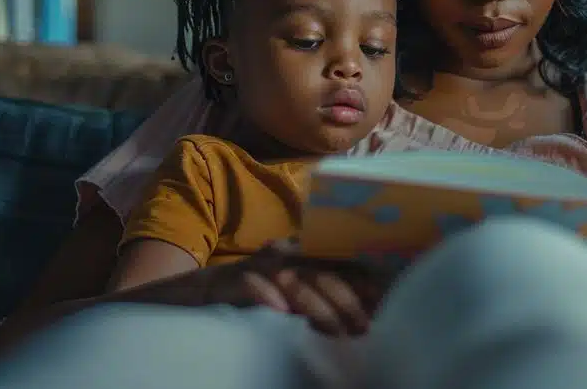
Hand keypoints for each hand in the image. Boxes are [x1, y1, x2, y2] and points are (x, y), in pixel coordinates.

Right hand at [201, 241, 388, 335]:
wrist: (206, 293)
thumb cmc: (260, 297)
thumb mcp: (295, 297)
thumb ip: (322, 301)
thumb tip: (362, 318)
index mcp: (303, 258)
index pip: (337, 264)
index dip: (360, 281)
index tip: (380, 303)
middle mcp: (285, 257)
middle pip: (321, 273)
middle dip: (344, 300)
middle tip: (362, 326)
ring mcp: (259, 266)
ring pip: (293, 279)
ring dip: (315, 305)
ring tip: (334, 329)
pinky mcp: (233, 279)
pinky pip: (252, 284)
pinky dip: (266, 295)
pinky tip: (281, 313)